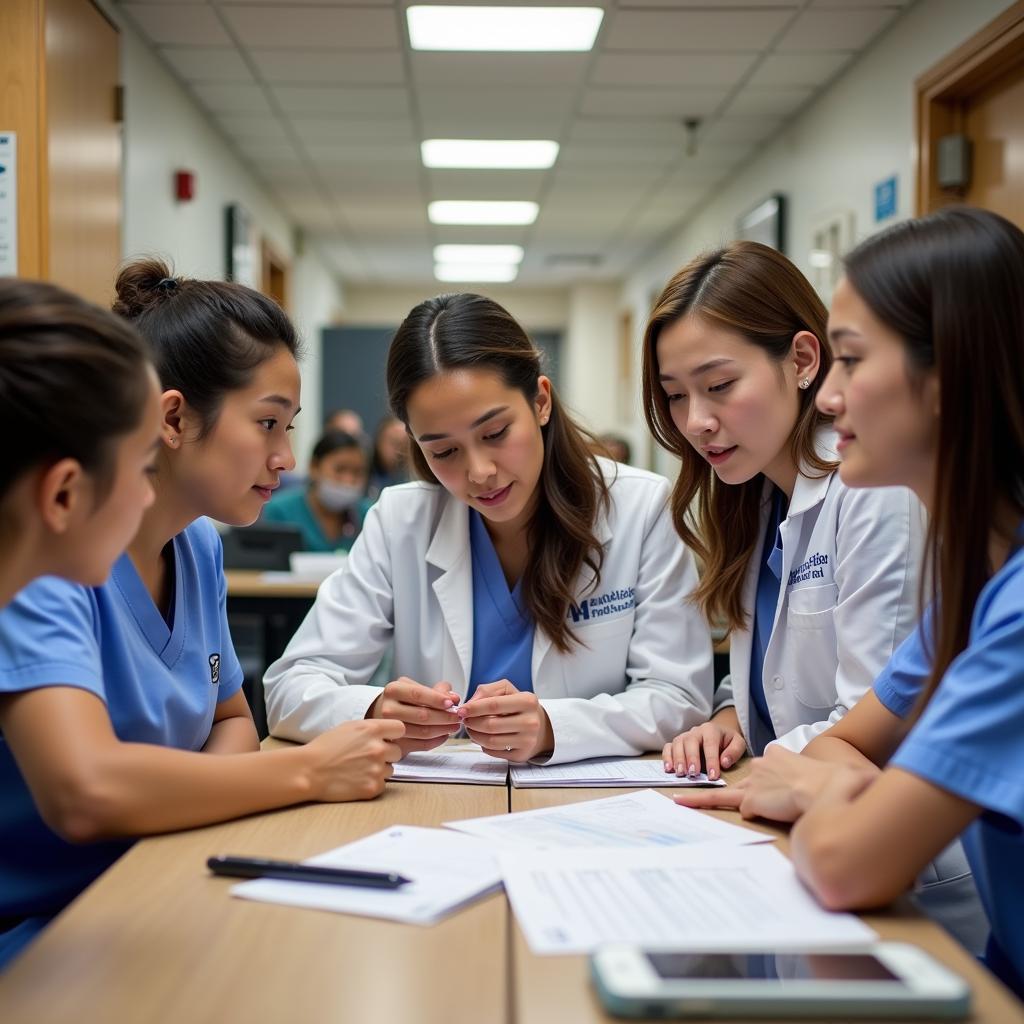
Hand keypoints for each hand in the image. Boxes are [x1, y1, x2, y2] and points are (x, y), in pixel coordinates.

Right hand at [304, 718, 404, 801]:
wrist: (309, 771)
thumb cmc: (325, 748)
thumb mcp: (348, 727)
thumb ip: (371, 729)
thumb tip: (388, 734)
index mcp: (372, 729)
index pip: (400, 729)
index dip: (393, 735)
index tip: (387, 739)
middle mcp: (378, 748)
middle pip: (397, 751)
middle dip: (386, 754)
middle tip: (368, 758)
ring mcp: (376, 769)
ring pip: (390, 769)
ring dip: (379, 770)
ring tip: (359, 769)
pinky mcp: (373, 787)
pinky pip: (383, 785)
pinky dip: (372, 784)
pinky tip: (357, 780)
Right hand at [367, 677, 461, 754]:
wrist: (381, 714)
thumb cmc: (403, 699)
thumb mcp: (415, 687)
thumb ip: (436, 691)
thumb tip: (454, 698)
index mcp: (393, 690)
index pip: (418, 694)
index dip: (437, 699)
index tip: (452, 703)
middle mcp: (389, 709)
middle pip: (422, 715)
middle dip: (445, 717)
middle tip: (459, 717)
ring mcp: (390, 729)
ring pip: (422, 731)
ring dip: (443, 730)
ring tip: (454, 726)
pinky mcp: (396, 744)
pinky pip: (421, 745)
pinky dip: (436, 741)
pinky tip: (444, 735)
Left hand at [457, 680, 552, 761]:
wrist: (539, 726)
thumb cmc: (519, 706)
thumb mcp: (507, 690)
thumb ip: (487, 690)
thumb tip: (471, 703)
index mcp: (527, 701)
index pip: (494, 705)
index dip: (474, 708)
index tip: (462, 710)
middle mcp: (530, 722)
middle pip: (490, 725)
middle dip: (472, 722)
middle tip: (465, 720)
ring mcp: (527, 740)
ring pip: (490, 741)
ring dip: (474, 735)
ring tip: (471, 728)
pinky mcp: (522, 755)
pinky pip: (494, 752)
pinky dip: (483, 745)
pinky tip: (483, 737)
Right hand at [662, 719, 746, 780]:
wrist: (718, 734)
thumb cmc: (727, 742)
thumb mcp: (738, 743)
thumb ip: (734, 751)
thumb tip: (724, 762)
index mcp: (711, 729)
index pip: (710, 744)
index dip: (711, 760)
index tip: (713, 776)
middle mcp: (696, 731)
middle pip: (690, 742)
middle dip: (691, 758)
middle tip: (693, 774)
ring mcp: (684, 736)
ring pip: (677, 744)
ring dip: (678, 759)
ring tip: (681, 773)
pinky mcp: (676, 743)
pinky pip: (668, 747)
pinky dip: (667, 758)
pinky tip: (669, 769)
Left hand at [674, 746, 860, 822]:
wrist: (826, 788)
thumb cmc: (829, 783)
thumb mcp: (812, 771)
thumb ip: (799, 773)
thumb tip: (806, 782)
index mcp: (776, 756)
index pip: (760, 770)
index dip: (761, 783)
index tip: (752, 785)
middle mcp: (760, 767)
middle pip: (743, 783)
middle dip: (734, 794)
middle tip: (696, 798)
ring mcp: (754, 783)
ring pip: (721, 793)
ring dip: (699, 798)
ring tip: (679, 800)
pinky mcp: (751, 800)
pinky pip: (743, 811)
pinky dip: (746, 816)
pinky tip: (749, 817)